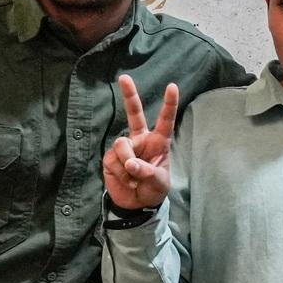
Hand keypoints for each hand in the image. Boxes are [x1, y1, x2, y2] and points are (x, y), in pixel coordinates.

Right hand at [103, 74, 178, 209]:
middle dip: (129, 95)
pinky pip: (113, 160)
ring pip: (121, 145)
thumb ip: (147, 172)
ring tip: (134, 178)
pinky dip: (121, 174)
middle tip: (124, 78)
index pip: (164, 121)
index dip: (168, 104)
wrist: (137, 205)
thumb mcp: (158, 182)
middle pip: (133, 113)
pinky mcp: (110, 158)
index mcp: (158, 142)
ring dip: (128, 164)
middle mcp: (140, 140)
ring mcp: (124, 148)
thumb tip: (131, 163)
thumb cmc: (153, 189)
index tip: (172, 86)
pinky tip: (127, 181)